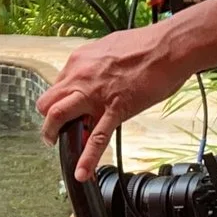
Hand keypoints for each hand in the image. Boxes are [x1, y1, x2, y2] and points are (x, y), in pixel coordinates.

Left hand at [36, 21, 194, 180]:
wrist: (169, 47)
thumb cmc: (146, 45)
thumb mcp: (109, 47)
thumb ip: (96, 64)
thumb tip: (94, 73)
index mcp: (79, 61)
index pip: (57, 86)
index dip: (60, 100)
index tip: (64, 109)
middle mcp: (81, 77)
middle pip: (48, 102)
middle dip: (47, 119)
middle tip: (52, 131)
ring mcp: (96, 94)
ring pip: (59, 116)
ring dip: (53, 133)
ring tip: (55, 145)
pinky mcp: (116, 109)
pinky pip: (97, 137)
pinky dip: (88, 158)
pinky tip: (82, 172)